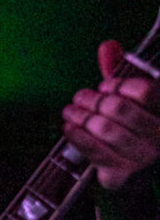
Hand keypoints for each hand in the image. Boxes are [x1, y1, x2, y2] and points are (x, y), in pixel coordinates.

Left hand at [62, 40, 159, 189]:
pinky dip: (78, 137)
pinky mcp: (121, 173)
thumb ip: (121, 69)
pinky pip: (95, 152)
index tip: (105, 86)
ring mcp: (141, 157)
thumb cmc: (130, 123)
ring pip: (106, 129)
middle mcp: (158, 135)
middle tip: (80, 97)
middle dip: (93, 100)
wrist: (130, 163)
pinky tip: (69, 127)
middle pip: (120, 109)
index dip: (120, 85)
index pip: (146, 91)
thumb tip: (108, 46)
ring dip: (82, 116)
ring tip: (70, 111)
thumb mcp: (130, 93)